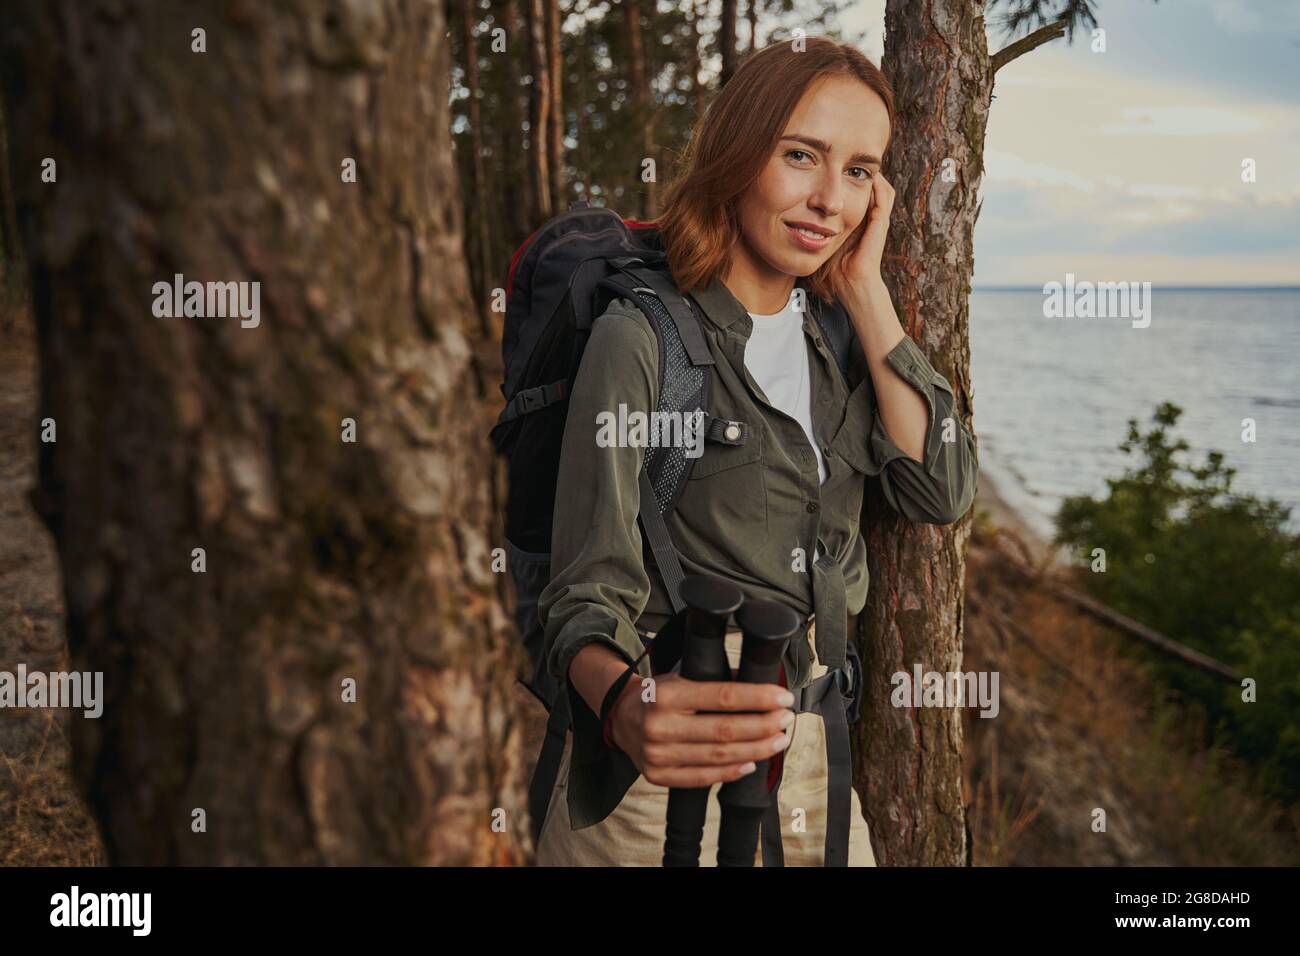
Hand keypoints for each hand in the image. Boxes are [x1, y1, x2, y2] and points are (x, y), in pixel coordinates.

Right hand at [607, 672, 793, 788]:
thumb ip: (716, 681)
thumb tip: (760, 685)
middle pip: (725, 730)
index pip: (723, 696)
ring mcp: (657, 754)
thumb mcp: (681, 676)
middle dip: (763, 726)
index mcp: (668, 694)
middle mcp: (661, 725)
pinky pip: (702, 777)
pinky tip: (750, 763)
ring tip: (777, 740)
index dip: (759, 698)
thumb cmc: (658, 695)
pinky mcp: (658, 775)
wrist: (620, 718)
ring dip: (755, 750)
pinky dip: (731, 772)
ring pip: (718, 756)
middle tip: (785, 720)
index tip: (783, 698)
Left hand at [831, 171, 894, 312]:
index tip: (841, 165)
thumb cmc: (838, 267)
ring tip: (862, 163)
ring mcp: (879, 221)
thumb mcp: (826, 239)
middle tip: (852, 159)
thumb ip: (819, 225)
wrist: (852, 284)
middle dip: (866, 172)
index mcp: (861, 220)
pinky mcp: (880, 226)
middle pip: (877, 186)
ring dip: (874, 175)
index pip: (864, 191)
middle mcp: (873, 218)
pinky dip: (877, 187)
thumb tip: (799, 211)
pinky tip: (868, 177)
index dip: (855, 177)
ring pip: (884, 189)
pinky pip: (883, 200)